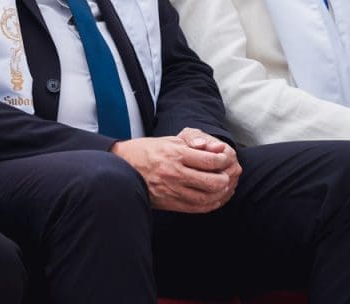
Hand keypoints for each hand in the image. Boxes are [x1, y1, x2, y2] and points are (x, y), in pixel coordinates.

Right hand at [111, 132, 238, 212]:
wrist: (123, 167)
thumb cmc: (147, 151)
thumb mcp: (170, 141)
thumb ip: (195, 145)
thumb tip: (219, 148)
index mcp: (175, 154)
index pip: (210, 161)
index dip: (223, 161)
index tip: (225, 159)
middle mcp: (174, 173)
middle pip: (212, 182)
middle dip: (225, 179)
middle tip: (226, 175)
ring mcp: (172, 190)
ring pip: (206, 198)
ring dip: (220, 194)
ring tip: (222, 187)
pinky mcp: (169, 202)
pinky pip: (196, 208)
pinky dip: (210, 205)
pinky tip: (214, 199)